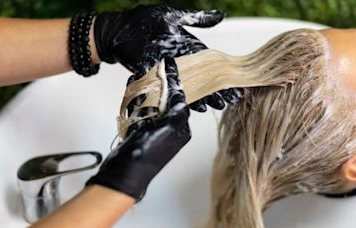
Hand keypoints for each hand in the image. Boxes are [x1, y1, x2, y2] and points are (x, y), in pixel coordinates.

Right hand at [86, 57, 189, 200]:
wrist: (125, 171)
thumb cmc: (148, 152)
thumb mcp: (169, 127)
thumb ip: (178, 109)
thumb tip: (181, 94)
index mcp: (181, 129)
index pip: (179, 102)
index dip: (172, 86)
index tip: (166, 71)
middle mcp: (169, 130)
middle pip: (163, 102)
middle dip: (155, 89)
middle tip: (148, 74)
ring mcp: (153, 132)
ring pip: (149, 107)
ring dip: (142, 95)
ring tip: (136, 81)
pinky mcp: (139, 133)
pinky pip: (138, 114)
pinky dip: (133, 105)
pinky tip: (129, 96)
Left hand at [94, 4, 242, 111]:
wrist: (119, 31)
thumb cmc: (145, 21)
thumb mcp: (174, 17)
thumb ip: (197, 19)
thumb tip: (222, 15)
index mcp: (189, 48)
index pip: (211, 63)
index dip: (223, 74)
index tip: (236, 83)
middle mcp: (182, 63)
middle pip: (204, 79)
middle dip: (218, 90)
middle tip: (232, 100)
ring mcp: (170, 73)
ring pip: (192, 88)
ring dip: (205, 98)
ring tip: (217, 106)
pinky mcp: (157, 80)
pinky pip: (173, 92)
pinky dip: (184, 99)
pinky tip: (196, 107)